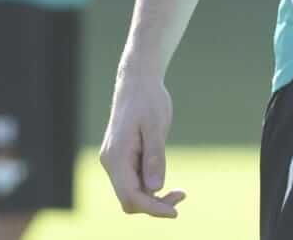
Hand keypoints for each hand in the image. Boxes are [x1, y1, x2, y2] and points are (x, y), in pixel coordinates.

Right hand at [100, 70, 186, 217]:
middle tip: (182, 195)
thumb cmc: (148, 99)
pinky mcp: (121, 157)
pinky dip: (149, 185)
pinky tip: (164, 177)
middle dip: (154, 204)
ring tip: (179, 191)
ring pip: (131, 191)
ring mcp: (114, 160)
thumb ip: (155, 157)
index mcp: (116, 156)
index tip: (175, 212)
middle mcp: (110, 162)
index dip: (152, 208)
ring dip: (153, 196)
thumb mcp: (156, 126)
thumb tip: (156, 188)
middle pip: (129, 199)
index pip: (130, 196)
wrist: (137, 81)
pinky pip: (133, 180)